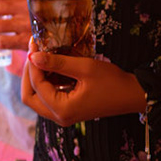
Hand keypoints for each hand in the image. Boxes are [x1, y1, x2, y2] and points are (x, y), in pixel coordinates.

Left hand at [19, 48, 146, 125]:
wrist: (131, 95)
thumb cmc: (112, 82)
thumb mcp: (84, 68)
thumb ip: (57, 62)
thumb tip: (33, 56)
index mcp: (62, 109)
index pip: (37, 85)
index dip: (33, 63)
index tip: (34, 44)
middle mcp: (59, 116)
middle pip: (29, 97)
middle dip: (29, 73)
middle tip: (34, 52)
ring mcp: (62, 115)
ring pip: (37, 98)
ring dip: (37, 77)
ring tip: (41, 55)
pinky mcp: (67, 110)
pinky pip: (48, 97)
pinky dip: (46, 82)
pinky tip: (51, 66)